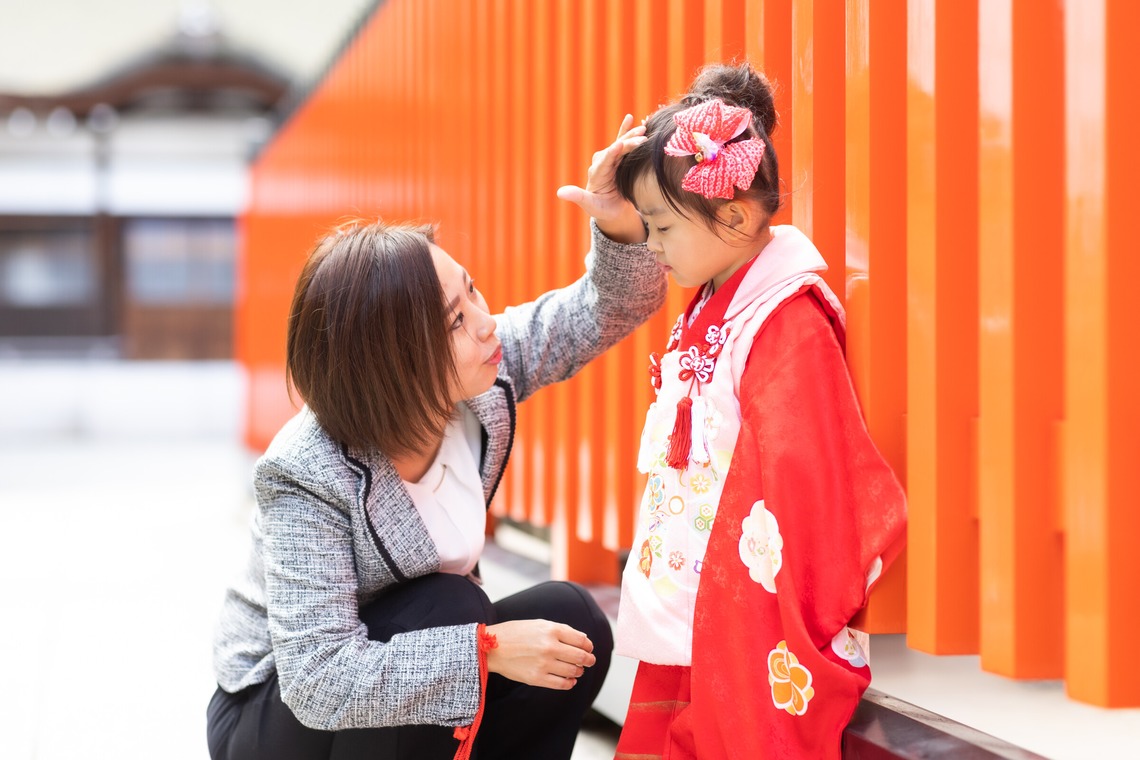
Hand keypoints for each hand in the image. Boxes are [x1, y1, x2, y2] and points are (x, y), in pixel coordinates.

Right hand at [484, 619, 595, 689]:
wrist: (492, 647)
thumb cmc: (516, 633)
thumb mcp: (539, 624)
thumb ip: (562, 630)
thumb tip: (584, 639)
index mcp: (551, 630)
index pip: (581, 640)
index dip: (588, 646)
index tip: (589, 648)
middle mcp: (550, 647)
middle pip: (580, 657)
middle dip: (588, 660)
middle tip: (589, 661)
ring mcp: (544, 664)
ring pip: (573, 671)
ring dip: (579, 671)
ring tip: (577, 670)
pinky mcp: (537, 678)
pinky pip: (561, 684)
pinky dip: (570, 683)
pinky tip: (570, 680)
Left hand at [557, 114, 647, 243]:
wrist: (611, 209)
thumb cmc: (601, 209)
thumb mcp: (591, 206)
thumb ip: (577, 197)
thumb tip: (559, 193)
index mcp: (596, 173)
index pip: (604, 161)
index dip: (612, 152)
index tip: (620, 144)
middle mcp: (602, 163)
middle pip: (616, 151)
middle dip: (629, 144)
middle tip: (643, 139)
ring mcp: (610, 159)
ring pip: (621, 145)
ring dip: (631, 136)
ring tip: (643, 129)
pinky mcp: (618, 158)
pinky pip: (622, 141)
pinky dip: (626, 130)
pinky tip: (631, 117)